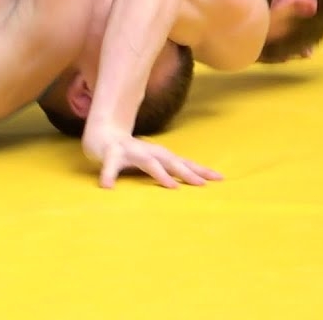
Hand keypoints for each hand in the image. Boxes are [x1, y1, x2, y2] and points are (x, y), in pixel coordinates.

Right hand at [82, 128, 222, 188]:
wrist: (102, 134)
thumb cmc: (131, 153)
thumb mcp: (152, 161)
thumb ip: (169, 170)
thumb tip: (197, 181)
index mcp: (159, 154)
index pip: (183, 162)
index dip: (200, 170)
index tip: (220, 178)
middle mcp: (148, 151)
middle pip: (171, 161)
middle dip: (187, 172)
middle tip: (202, 185)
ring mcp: (130, 150)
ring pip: (147, 161)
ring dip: (160, 173)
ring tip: (171, 187)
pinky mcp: (111, 154)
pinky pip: (110, 166)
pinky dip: (109, 175)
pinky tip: (108, 187)